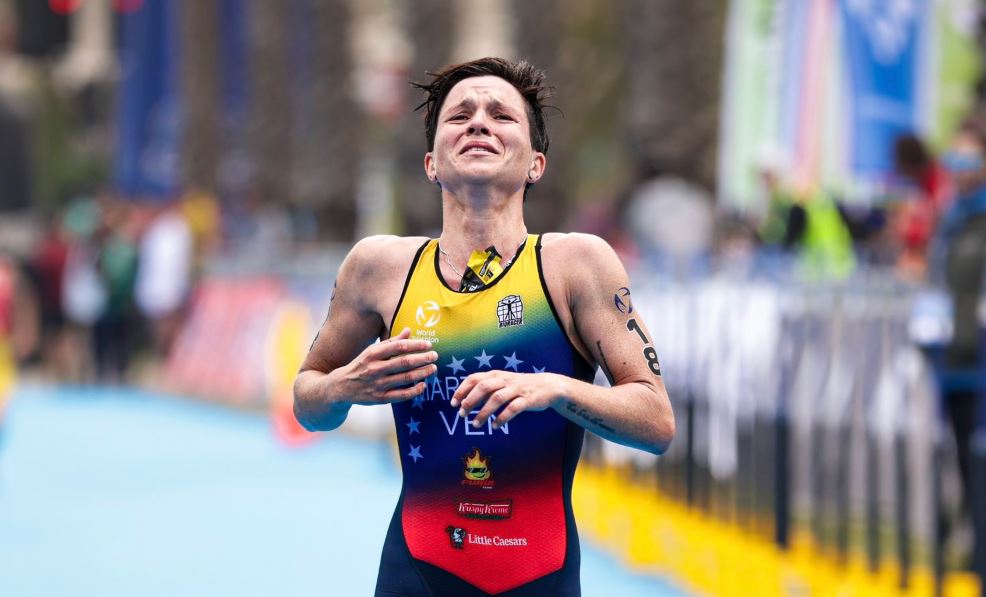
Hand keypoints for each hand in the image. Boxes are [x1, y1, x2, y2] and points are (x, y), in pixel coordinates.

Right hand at [342, 328, 437, 404]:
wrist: (341, 387)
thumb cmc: (360, 366)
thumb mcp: (371, 351)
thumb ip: (391, 342)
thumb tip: (409, 331)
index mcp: (373, 354)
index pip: (398, 347)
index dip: (416, 345)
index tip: (428, 344)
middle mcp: (375, 369)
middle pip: (404, 362)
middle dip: (423, 359)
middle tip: (435, 356)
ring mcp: (377, 384)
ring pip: (405, 378)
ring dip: (422, 373)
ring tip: (433, 369)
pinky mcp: (380, 398)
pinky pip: (401, 395)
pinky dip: (414, 390)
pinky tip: (423, 385)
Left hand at [450, 371, 565, 428]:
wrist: (548, 386)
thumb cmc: (519, 386)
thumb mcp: (502, 383)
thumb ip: (485, 389)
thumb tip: (464, 401)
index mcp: (496, 375)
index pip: (475, 378)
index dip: (462, 390)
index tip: (453, 403)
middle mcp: (505, 380)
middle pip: (484, 387)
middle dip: (470, 401)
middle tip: (462, 414)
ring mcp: (517, 389)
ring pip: (497, 398)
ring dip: (484, 412)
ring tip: (475, 424)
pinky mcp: (528, 399)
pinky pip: (513, 408)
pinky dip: (502, 418)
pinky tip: (495, 426)